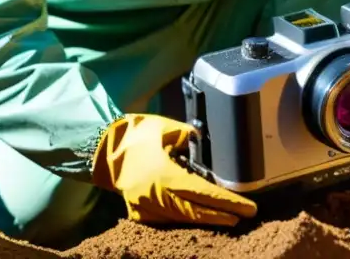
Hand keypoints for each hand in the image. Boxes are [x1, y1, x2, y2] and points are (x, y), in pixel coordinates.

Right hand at [91, 113, 256, 225]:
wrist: (103, 148)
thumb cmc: (136, 134)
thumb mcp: (166, 129)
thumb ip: (189, 136)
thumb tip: (206, 141)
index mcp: (164, 176)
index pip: (202, 192)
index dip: (225, 202)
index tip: (246, 207)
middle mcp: (156, 197)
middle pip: (195, 212)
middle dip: (221, 214)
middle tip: (244, 215)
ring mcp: (146, 208)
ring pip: (182, 218)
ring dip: (206, 218)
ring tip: (228, 217)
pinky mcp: (139, 212)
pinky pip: (168, 219)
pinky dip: (186, 218)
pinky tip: (202, 215)